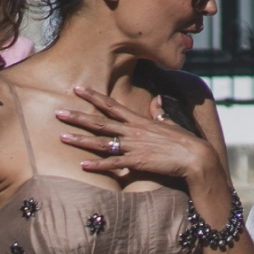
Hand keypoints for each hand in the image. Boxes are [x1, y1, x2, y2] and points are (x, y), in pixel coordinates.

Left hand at [56, 87, 222, 192]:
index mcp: (139, 121)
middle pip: (100, 121)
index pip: (112, 105)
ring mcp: (133, 146)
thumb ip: (160, 114)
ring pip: (101, 142)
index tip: (77, 88)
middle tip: (58, 112)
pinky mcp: (137, 162)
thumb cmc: (185, 142)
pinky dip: (97, 165)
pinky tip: (82, 165)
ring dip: (81, 140)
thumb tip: (157, 102)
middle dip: (78, 116)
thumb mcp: (171, 124)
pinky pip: (113, 164)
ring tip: (62, 137)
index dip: (94, 97)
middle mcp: (133, 131)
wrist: (195, 157)